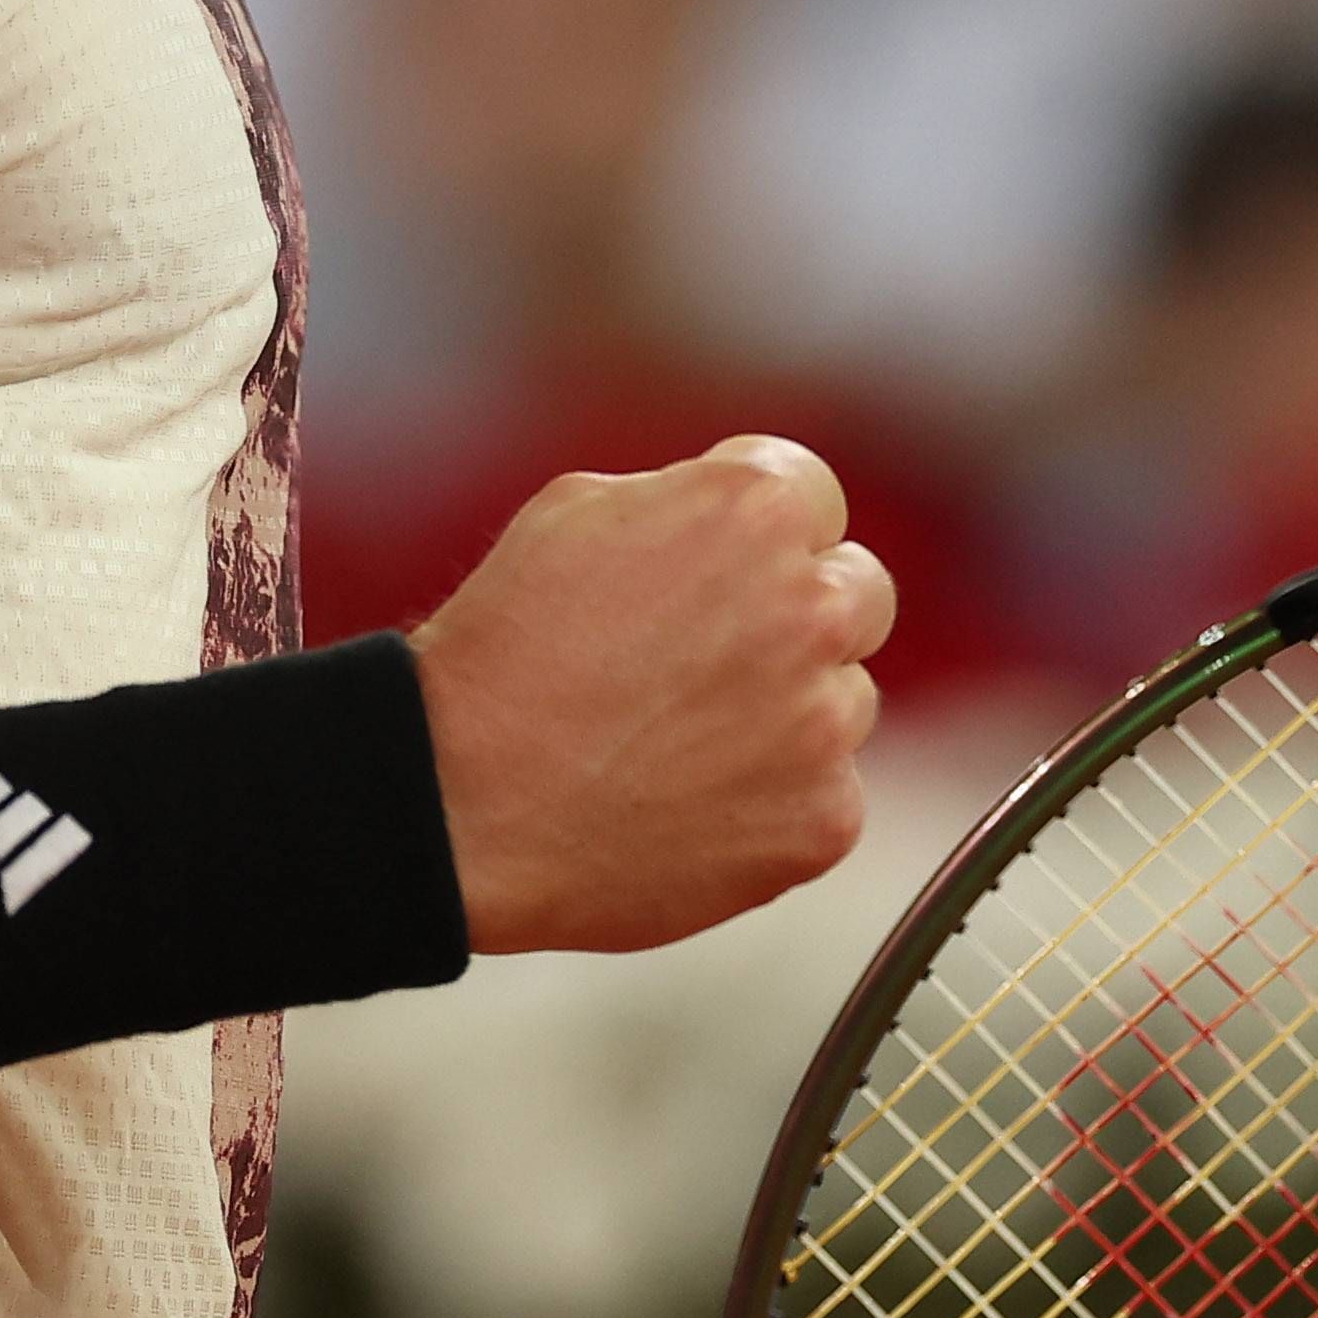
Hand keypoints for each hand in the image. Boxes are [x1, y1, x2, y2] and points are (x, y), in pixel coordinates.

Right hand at [408, 434, 888, 954]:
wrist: (461, 803)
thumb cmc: (503, 652)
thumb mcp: (575, 512)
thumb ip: (684, 501)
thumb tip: (735, 527)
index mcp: (755, 511)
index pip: (814, 499)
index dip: (758, 537)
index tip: (716, 576)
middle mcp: (810, 607)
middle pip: (857, 594)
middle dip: (798, 617)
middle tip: (709, 661)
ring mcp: (824, 723)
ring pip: (845, 701)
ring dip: (789, 715)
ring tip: (678, 743)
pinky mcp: (823, 819)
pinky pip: (827, 796)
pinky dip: (772, 804)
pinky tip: (687, 803)